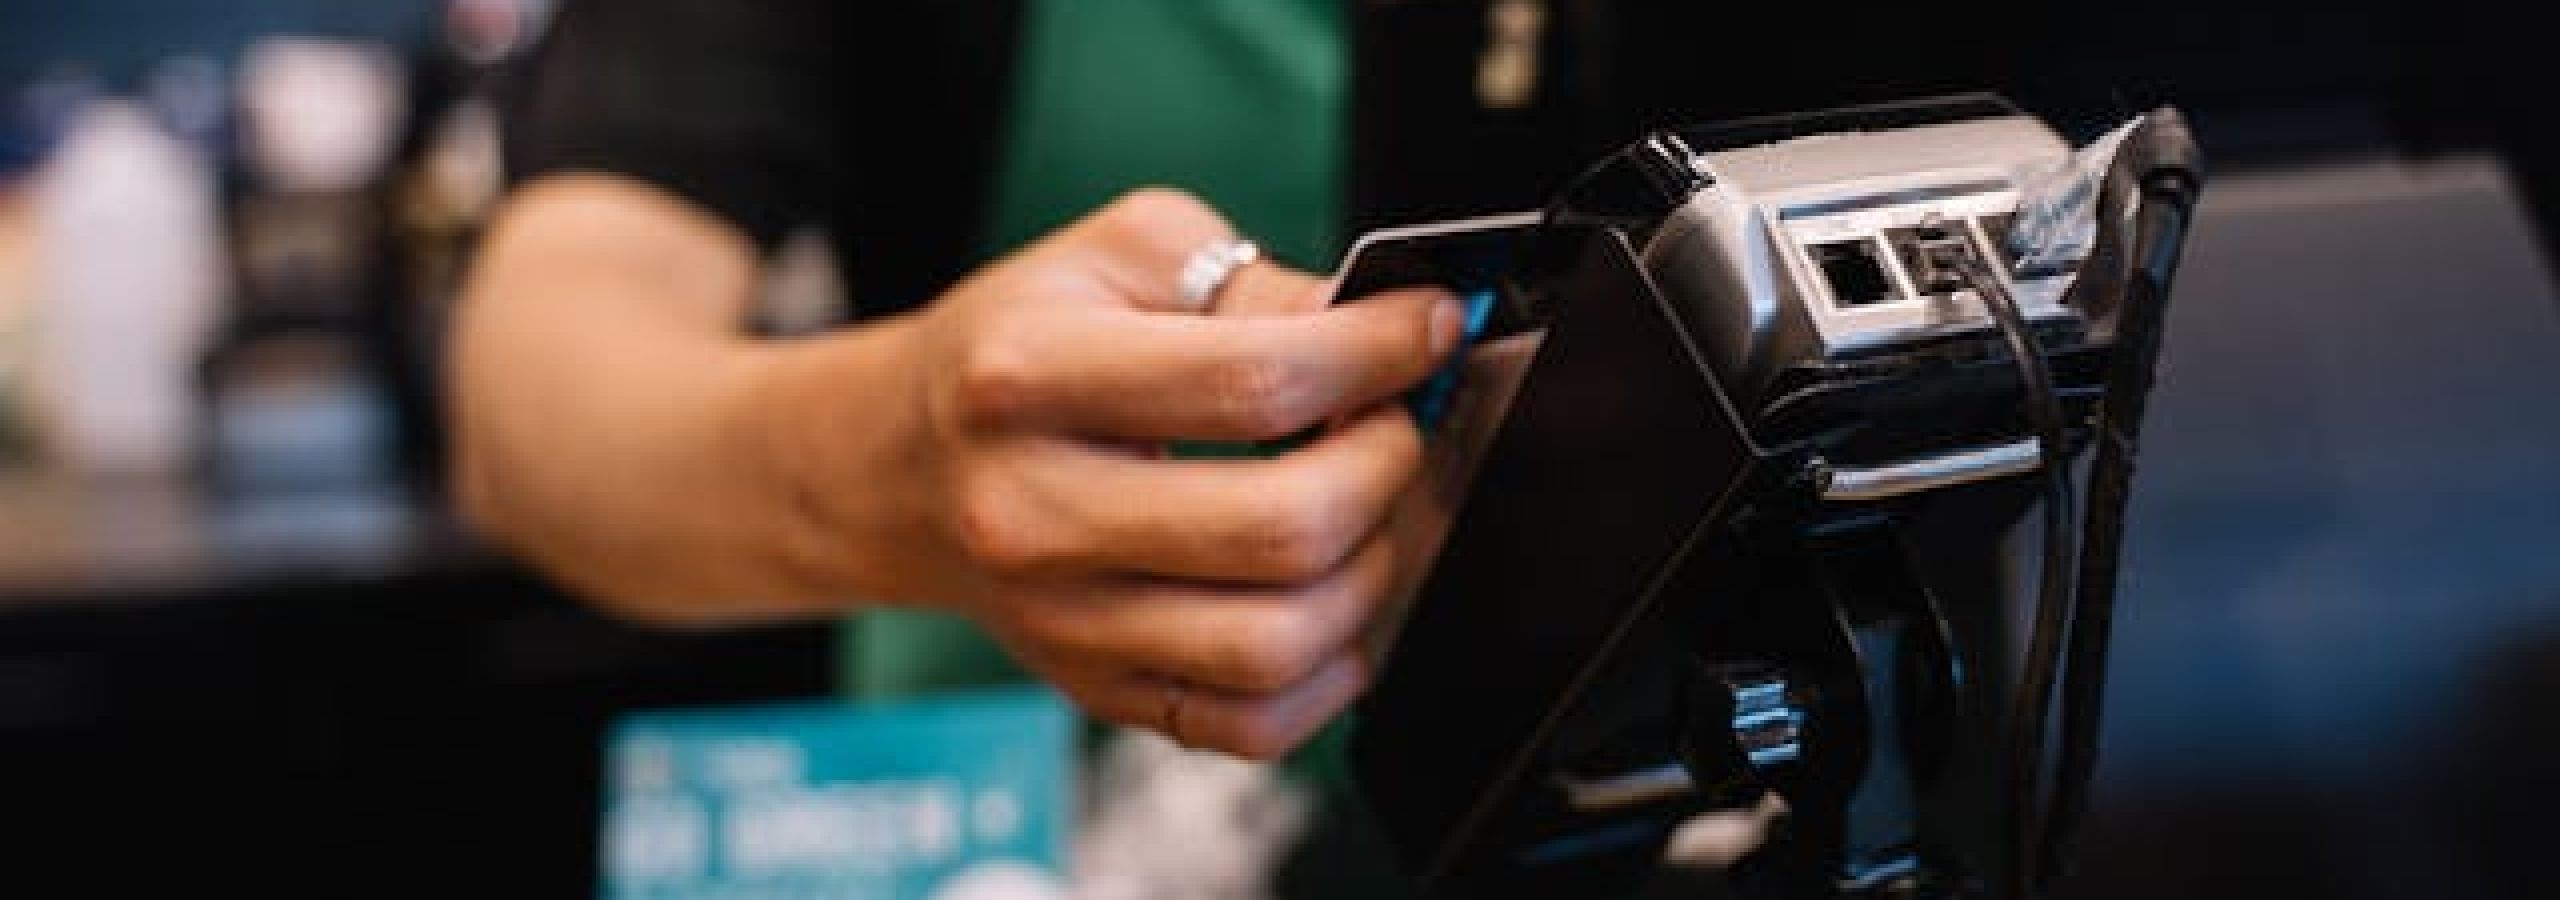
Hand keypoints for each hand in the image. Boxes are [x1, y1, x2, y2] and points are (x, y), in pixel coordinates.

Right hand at [758, 189, 1460, 757]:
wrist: (896, 468)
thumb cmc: (1017, 352)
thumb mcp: (1115, 259)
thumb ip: (1251, 284)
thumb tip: (1380, 330)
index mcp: (1029, 378)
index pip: (1256, 383)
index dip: (1379, 356)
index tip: (1429, 328)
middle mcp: (1034, 512)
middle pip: (1282, 527)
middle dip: (1387, 466)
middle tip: (1394, 424)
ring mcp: (1063, 623)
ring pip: (1280, 642)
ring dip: (1373, 569)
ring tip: (1368, 509)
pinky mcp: (1096, 692)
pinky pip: (1253, 724)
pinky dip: (1331, 671)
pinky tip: (1331, 599)